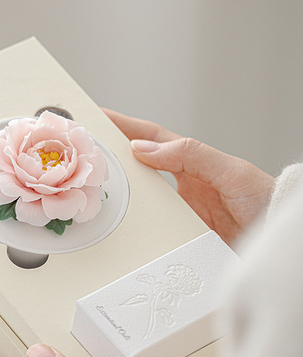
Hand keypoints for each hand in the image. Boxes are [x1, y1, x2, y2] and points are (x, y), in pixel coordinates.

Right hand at [104, 108, 274, 244]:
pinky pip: (146, 224)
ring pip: (136, 196)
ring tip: (90, 188)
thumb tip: (143, 149)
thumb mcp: (230, 171)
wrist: (272, 239)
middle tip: (82, 154)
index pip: (150, 138)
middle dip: (109, 158)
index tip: (97, 117)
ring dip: (115, 192)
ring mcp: (175, 208)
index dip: (123, 126)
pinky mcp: (175, 232)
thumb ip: (190, 156)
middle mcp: (179, 183)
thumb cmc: (262, 200)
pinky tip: (116, 224)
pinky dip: (129, 223)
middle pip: (135, 166)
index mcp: (191, 160)